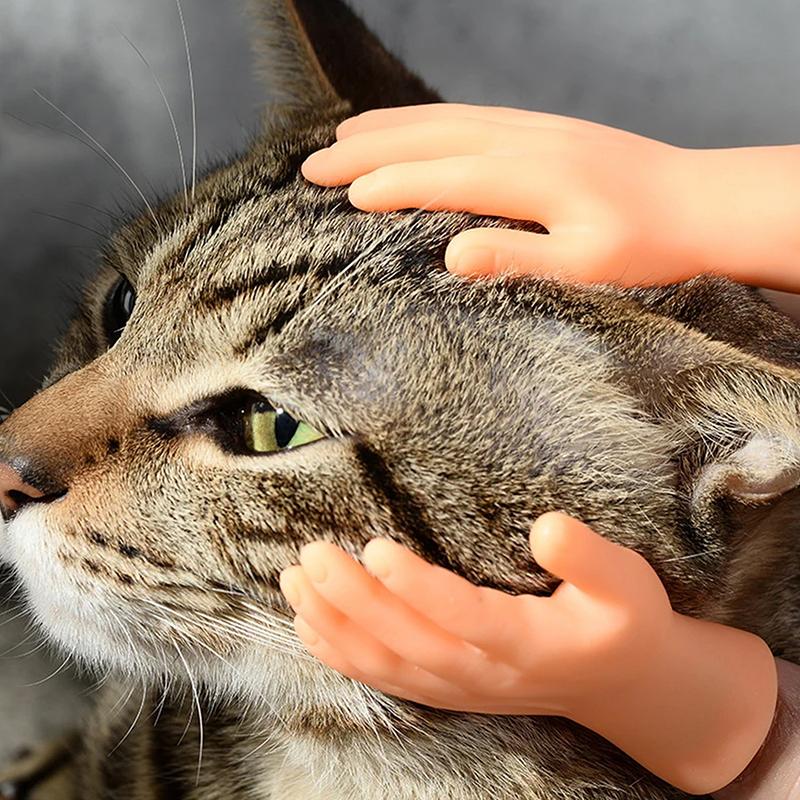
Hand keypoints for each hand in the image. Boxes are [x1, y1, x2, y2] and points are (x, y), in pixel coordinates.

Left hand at [280, 512, 776, 793]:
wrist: (617, 683)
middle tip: (312, 555)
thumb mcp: (626, 583)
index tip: (376, 548)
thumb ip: (590, 557)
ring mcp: (459, 687)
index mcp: (526, 643)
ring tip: (294, 583)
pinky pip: (385, 679)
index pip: (460, 615)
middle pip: (407, 639)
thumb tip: (547, 527)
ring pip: (385, 663)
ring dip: (334, 625)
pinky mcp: (445, 689)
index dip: (416, 587)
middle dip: (353, 599)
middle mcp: (483, 672)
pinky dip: (342, 656)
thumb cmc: (620, 621)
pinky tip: (309, 626)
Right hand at [302, 103, 799, 290]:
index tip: (343, 197)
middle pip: (434, 138)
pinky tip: (412, 129)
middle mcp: (529, 141)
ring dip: (392, 127)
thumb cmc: (651, 246)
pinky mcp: (545, 129)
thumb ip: (518, 257)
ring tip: (344, 138)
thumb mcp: (589, 268)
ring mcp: (537, 128)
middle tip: (314, 166)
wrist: (704, 204)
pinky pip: (474, 116)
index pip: (446, 177)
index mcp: (536, 177)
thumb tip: (450, 254)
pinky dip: (430, 120)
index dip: (392, 184)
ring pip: (448, 120)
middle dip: (370, 150)